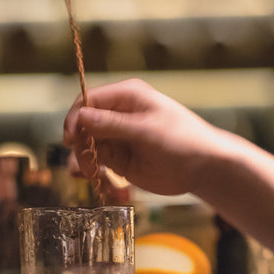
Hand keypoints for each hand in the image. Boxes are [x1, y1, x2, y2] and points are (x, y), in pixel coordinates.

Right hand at [63, 78, 232, 196]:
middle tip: (83, 161)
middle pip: (83, 123)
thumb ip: (112, 124)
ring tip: (88, 173)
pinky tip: (90, 177)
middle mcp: (118, 113)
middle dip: (78, 141)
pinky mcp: (119, 157)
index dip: (75, 118)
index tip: (71, 138)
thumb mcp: (146, 131)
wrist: (203, 167)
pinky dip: (89, 168)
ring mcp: (118, 136)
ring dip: (82, 157)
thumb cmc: (182, 141)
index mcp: (126, 96)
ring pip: (86, 143)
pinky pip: (96, 160)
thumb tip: (80, 116)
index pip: (88, 100)